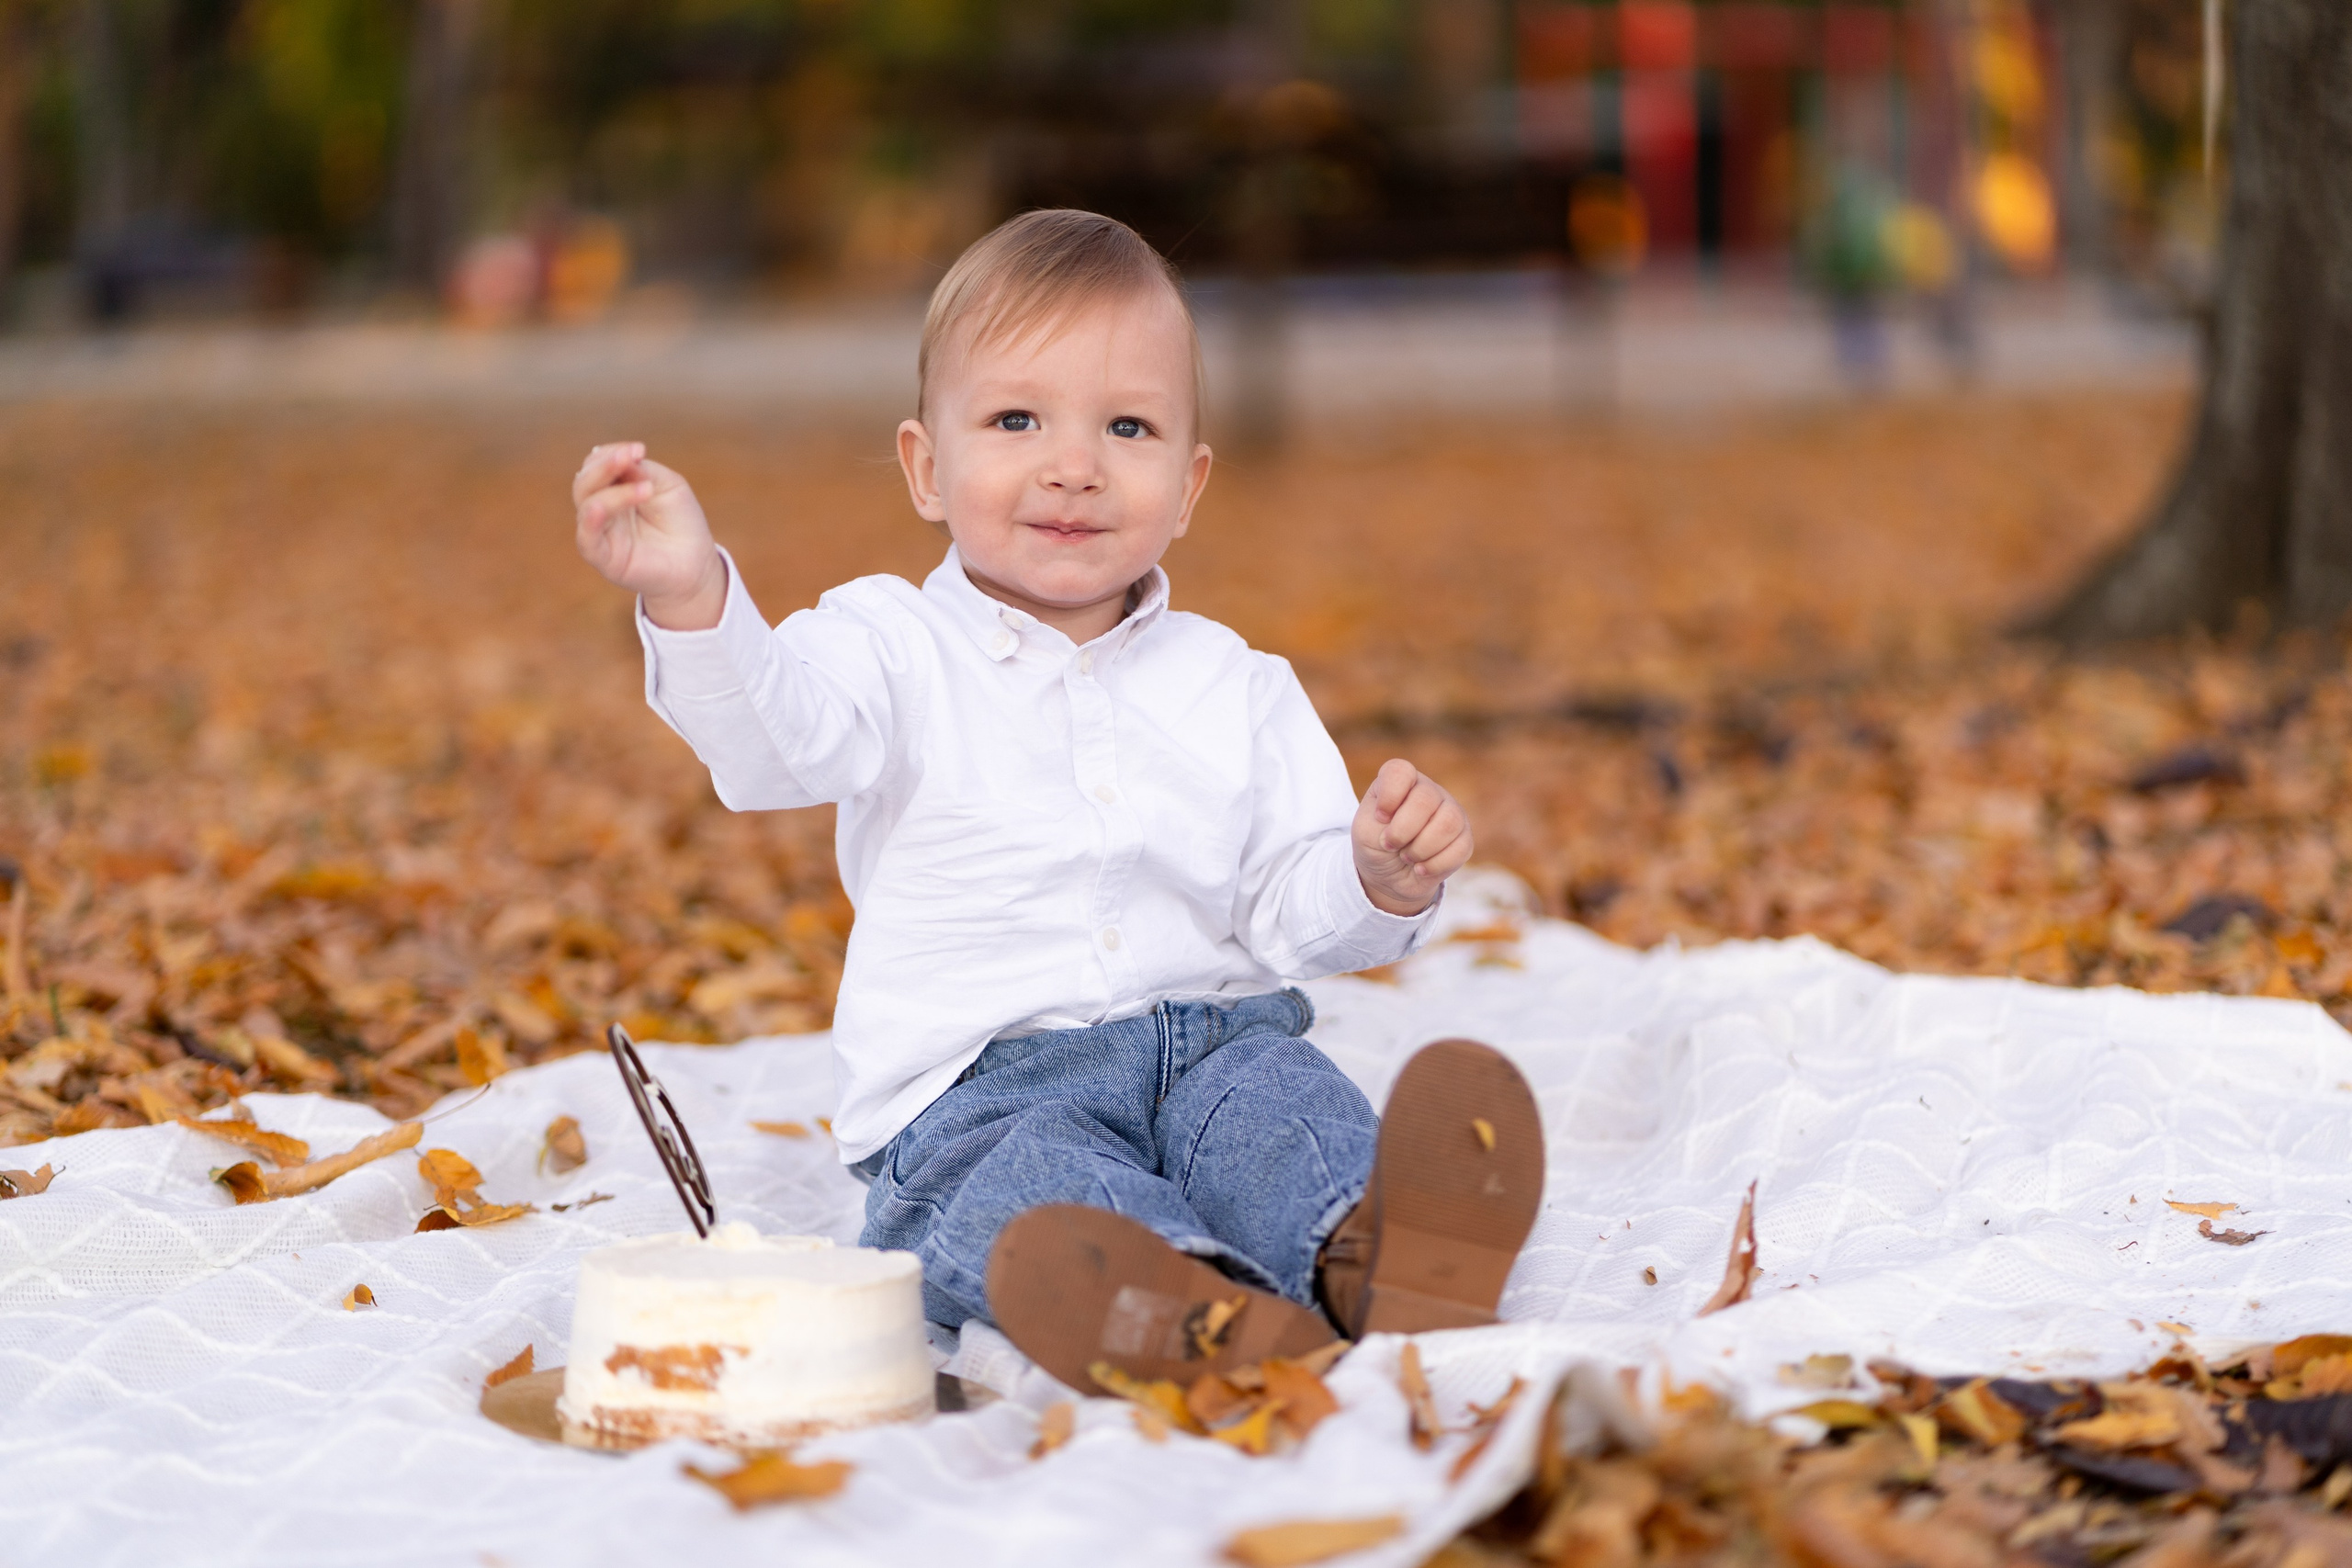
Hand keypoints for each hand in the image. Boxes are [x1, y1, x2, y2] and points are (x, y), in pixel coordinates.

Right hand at [572, 442, 725, 628]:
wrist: (696, 564)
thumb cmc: (681, 522)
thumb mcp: (667, 486)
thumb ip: (644, 471)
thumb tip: (622, 459)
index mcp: (613, 487)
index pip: (597, 463)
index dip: (613, 453)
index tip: (639, 449)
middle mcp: (601, 508)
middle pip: (585, 481)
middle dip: (605, 465)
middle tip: (630, 456)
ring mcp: (600, 532)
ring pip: (587, 504)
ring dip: (614, 491)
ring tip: (646, 488)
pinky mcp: (603, 557)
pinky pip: (586, 538)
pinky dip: (591, 520)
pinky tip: (600, 508)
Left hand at [1352, 758, 1471, 915]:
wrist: (1387, 875)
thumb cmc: (1375, 845)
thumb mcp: (1364, 831)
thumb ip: (1381, 820)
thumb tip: (1414, 823)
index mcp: (1401, 781)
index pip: (1400, 771)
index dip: (1389, 796)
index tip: (1379, 818)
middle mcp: (1429, 791)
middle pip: (1425, 800)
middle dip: (1402, 831)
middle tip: (1390, 845)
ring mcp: (1450, 812)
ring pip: (1448, 823)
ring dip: (1420, 849)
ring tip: (1406, 857)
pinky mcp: (1463, 838)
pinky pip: (1460, 848)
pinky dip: (1434, 865)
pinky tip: (1420, 868)